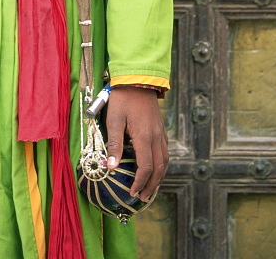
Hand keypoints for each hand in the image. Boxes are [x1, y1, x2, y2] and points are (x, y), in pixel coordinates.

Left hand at [104, 87, 168, 201]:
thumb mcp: (114, 119)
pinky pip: (165, 151)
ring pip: (165, 161)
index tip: (132, 193)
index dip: (140, 183)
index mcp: (144, 137)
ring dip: (159, 177)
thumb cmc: (122, 98)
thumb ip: (114, 143)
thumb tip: (111, 167)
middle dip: (151, 185)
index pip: (146, 167)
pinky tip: (155, 167)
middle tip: (142, 197)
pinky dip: (161, 165)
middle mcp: (156, 137)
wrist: (138, 78)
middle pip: (159, 168)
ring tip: (150, 188)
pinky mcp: (160, 128)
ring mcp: (160, 132)